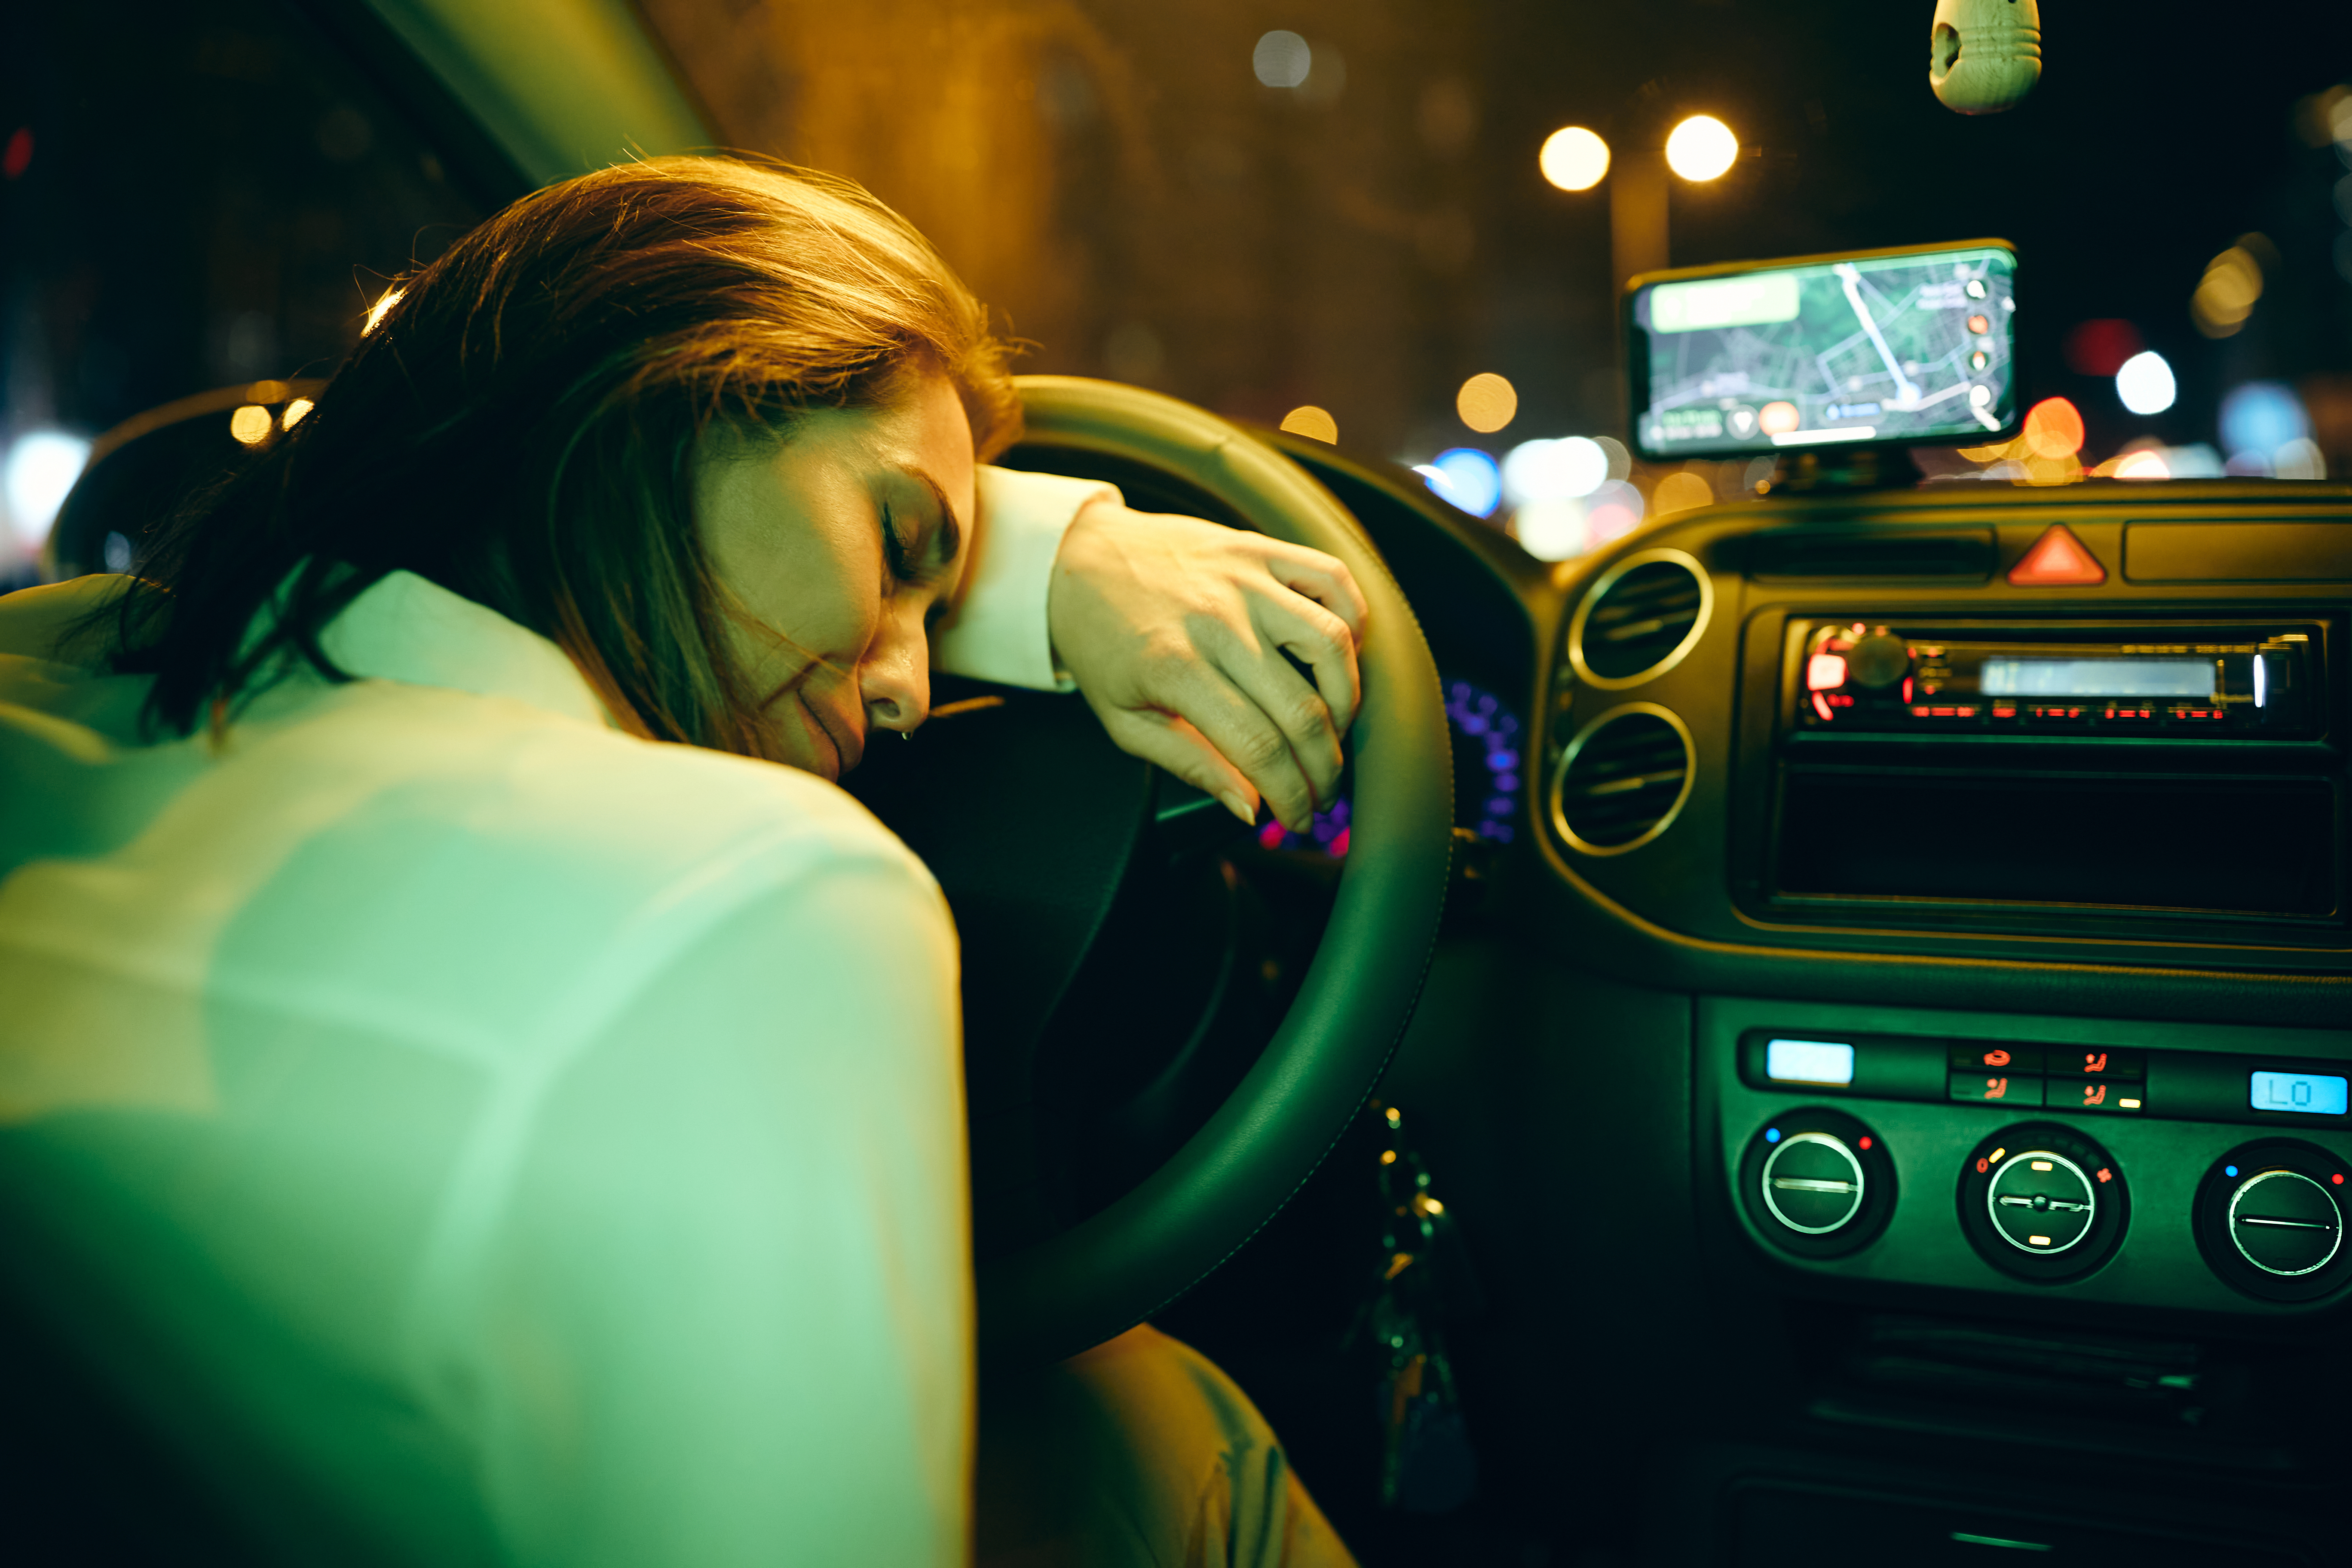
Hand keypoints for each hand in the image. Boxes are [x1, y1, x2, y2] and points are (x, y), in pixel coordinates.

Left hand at [1046, 499, 1368, 832]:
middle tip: (1323, 791)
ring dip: (1347, 700)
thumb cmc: (1100, 644)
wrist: (1077, 559)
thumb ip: (1190, 765)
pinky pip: (1331, 579)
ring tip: (1333, 729)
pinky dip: (1353, 620)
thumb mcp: (1125, 720)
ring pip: (1332, 644)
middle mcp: (1216, 620)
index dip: (1291, 795)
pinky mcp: (1259, 548)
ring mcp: (1243, 578)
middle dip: (1324, 767)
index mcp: (1174, 668)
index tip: (1299, 818)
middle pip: (1302, 710)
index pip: (1259, 750)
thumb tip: (1250, 807)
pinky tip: (1340, 657)